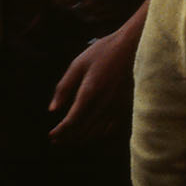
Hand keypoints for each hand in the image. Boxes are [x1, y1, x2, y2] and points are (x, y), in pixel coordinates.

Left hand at [47, 7, 145, 143]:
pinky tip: (93, 131)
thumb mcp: (78, 64)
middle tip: (56, 140)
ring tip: (70, 139)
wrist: (134, 45)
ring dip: (81, 138)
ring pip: (96, 132)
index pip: (71, 122)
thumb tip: (53, 109)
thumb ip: (64, 87)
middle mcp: (103, 104)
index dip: (60, 132)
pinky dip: (99, 133)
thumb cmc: (104, 51)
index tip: (51, 135)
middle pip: (82, 131)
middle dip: (67, 138)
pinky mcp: (126, 105)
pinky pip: (111, 128)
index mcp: (89, 93)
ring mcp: (116, 106)